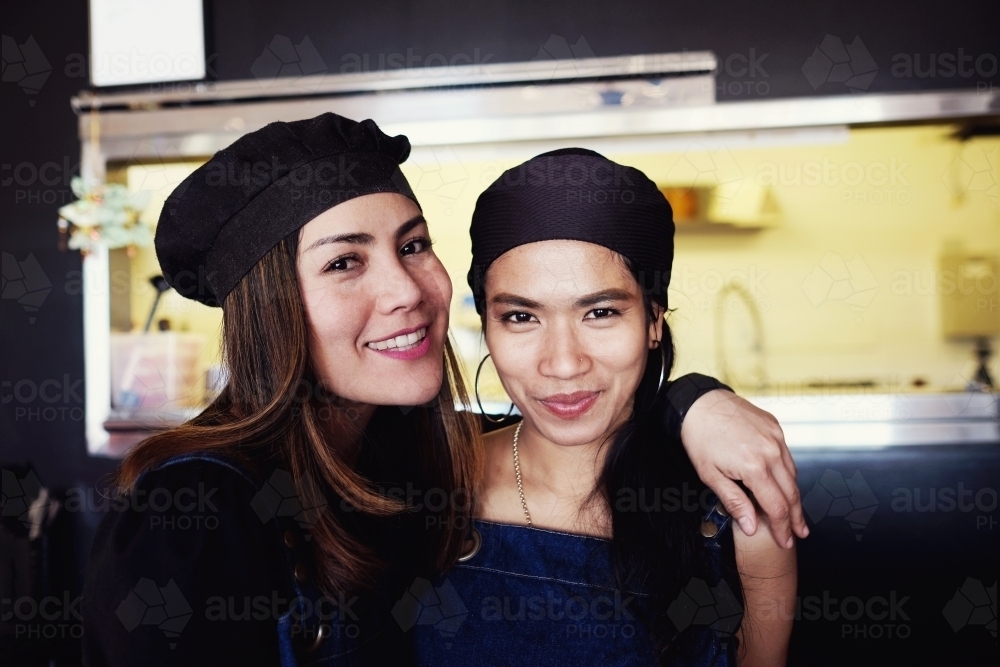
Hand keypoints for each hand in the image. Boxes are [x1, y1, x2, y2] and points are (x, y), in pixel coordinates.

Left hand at [680, 389, 806, 547]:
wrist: (700, 403)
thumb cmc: (700, 437)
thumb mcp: (710, 475)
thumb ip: (734, 502)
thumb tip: (752, 526)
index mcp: (754, 467)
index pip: (777, 507)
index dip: (783, 528)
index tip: (785, 541)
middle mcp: (771, 451)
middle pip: (791, 493)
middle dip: (796, 517)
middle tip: (800, 533)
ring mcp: (776, 438)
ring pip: (792, 474)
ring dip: (794, 496)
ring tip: (794, 514)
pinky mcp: (775, 427)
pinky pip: (787, 456)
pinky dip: (787, 473)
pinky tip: (783, 484)